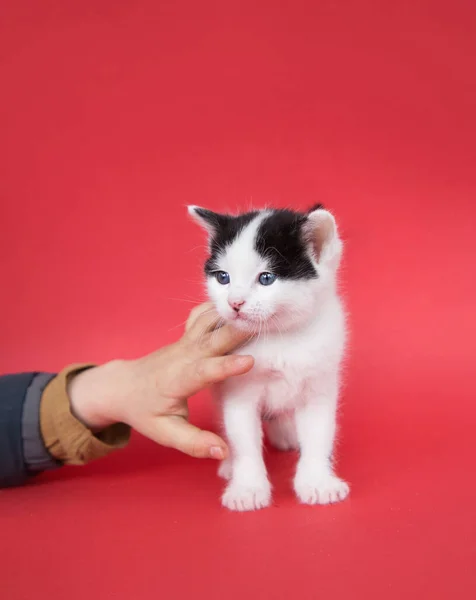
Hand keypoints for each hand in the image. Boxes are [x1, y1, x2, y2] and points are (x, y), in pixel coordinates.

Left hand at [68, 303, 252, 459]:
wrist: (123, 386)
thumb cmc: (144, 411)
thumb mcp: (164, 432)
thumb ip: (194, 443)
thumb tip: (224, 452)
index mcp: (177, 379)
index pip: (203, 371)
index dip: (226, 366)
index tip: (250, 362)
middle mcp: (182, 355)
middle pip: (211, 339)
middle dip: (237, 331)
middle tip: (263, 325)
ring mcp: (185, 342)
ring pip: (209, 320)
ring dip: (232, 315)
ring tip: (259, 311)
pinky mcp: (188, 336)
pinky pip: (204, 315)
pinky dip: (220, 308)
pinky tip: (239, 306)